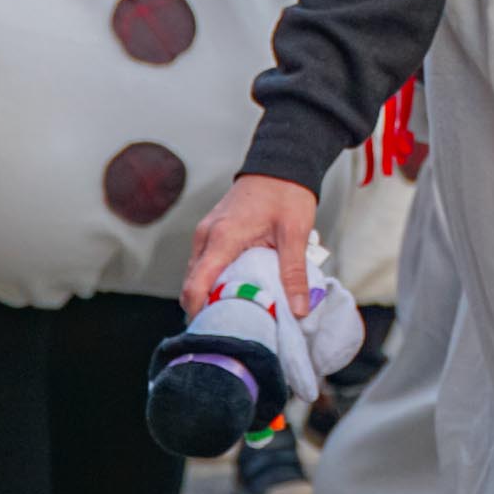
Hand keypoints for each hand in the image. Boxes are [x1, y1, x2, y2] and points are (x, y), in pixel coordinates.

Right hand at [182, 174, 318, 315]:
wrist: (280, 163)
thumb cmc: (286, 193)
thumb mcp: (295, 234)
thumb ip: (294, 272)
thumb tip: (299, 308)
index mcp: (222, 238)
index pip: (196, 285)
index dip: (200, 311)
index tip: (217, 330)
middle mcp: (206, 236)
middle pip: (194, 284)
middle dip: (209, 306)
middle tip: (235, 323)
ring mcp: (206, 233)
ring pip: (199, 274)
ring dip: (214, 292)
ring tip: (240, 308)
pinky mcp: (212, 232)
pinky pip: (206, 263)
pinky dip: (216, 277)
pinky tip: (239, 286)